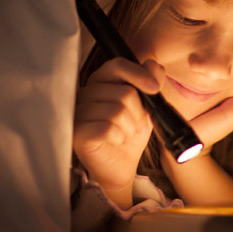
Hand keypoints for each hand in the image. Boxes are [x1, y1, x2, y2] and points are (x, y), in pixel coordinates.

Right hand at [73, 58, 163, 207]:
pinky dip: (119, 137)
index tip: (155, 88)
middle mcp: (85, 93)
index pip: (118, 65)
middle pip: (124, 93)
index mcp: (101, 81)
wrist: (121, 166)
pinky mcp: (77, 133)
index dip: (139, 74)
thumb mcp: (146, 106)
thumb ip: (151, 83)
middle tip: (135, 125)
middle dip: (139, 113)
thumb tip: (154, 65)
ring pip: (118, 111)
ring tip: (125, 134)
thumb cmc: (130, 133)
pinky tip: (115, 141)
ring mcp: (78, 113)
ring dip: (130, 127)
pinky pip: (108, 129)